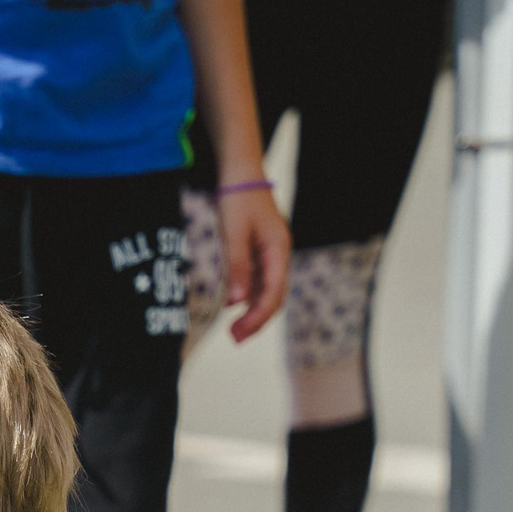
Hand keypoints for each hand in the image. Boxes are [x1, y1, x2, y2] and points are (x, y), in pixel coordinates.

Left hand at [219, 185, 290, 341]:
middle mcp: (279, 254)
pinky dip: (248, 296)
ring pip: (267, 290)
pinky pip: (258, 279)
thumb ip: (236, 267)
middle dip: (257, 320)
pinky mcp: (260, 250)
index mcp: (278, 250)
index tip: (238, 334)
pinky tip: (233, 306)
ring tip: (234, 330)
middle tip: (234, 339)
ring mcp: (271, 253)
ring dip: (253, 311)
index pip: (273, 293)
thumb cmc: (237, 199)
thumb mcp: (233, 233)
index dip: (257, 317)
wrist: (240, 171)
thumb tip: (235, 303)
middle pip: (274, 296)